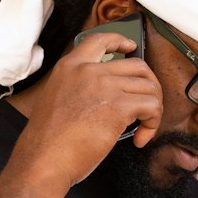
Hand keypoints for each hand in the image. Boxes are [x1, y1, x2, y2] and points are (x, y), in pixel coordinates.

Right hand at [15, 29, 163, 188]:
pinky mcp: (118, 106)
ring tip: (142, 129)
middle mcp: (88, 70)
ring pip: (148, 86)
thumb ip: (80, 90)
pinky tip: (140, 139)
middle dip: (150, 86)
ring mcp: (104, 85)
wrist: (45, 158)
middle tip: (147, 108)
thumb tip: (105, 101)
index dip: (121, 41)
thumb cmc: (49, 141)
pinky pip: (152, 107)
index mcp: (70, 66)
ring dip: (153, 109)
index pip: (100, 40)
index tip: (131, 48)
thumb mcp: (58, 100)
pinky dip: (152, 124)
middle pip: (137, 66)